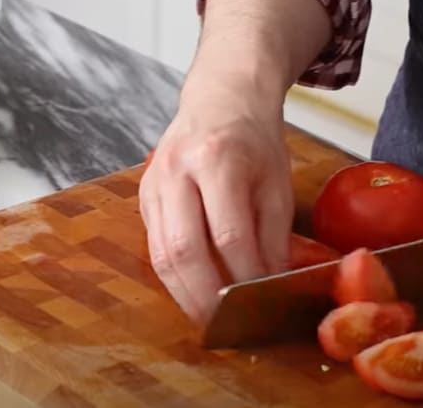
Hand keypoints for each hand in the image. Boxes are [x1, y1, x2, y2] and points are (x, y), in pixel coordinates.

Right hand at [139, 76, 293, 323]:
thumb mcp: (278, 180)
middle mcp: (177, 170)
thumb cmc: (255, 139)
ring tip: (206, 316)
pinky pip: (154, 243)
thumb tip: (271, 282)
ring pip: (160, 253)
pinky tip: (190, 289)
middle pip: (184, 249)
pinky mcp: (144, 193)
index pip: (230, 234)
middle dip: (205, 297)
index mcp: (219, 159)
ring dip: (183, 292)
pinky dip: (172, 274)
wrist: (221, 98)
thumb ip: (275, 232)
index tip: (262, 300)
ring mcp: (154, 181)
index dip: (246, 275)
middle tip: (225, 325)